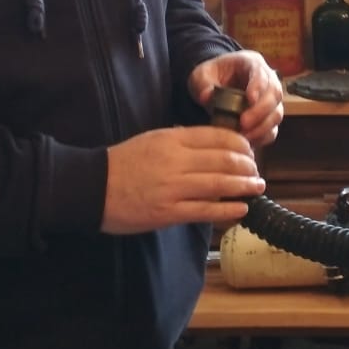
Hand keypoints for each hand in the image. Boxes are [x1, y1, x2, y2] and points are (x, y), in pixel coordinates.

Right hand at [103, 126, 264, 234]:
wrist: (91, 187)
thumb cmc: (122, 163)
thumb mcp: (152, 140)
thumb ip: (181, 140)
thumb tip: (212, 145)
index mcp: (172, 139)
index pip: (218, 136)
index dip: (241, 144)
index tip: (250, 151)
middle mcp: (175, 160)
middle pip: (224, 160)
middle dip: (248, 166)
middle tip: (256, 172)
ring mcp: (172, 187)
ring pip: (219, 184)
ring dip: (244, 186)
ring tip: (257, 188)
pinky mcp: (168, 212)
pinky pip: (205, 210)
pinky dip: (227, 210)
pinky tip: (241, 209)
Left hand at [187, 50, 284, 147]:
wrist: (216, 84)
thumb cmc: (212, 75)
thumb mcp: (201, 74)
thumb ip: (202, 83)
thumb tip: (206, 97)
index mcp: (251, 63)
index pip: (261, 73)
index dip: (258, 86)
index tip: (249, 99)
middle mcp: (267, 80)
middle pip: (275, 94)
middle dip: (261, 111)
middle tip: (243, 123)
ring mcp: (270, 100)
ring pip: (277, 113)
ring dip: (263, 127)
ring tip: (244, 136)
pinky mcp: (268, 118)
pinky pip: (273, 129)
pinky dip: (262, 137)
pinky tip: (247, 142)